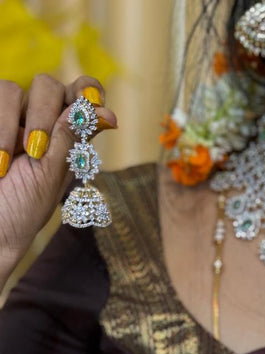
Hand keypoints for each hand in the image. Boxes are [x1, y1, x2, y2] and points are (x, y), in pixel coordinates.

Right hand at [0, 74, 116, 282]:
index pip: (81, 96)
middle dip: (43, 113)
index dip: (87, 91)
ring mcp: (7, 120)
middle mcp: (35, 123)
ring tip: (9, 164)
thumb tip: (108, 114)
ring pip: (12, 89)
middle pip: (48, 85)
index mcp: (63, 138)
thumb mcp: (51, 177)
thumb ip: (70, 139)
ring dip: (11, 126)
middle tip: (36, 151)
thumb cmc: (20, 211)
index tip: (88, 101)